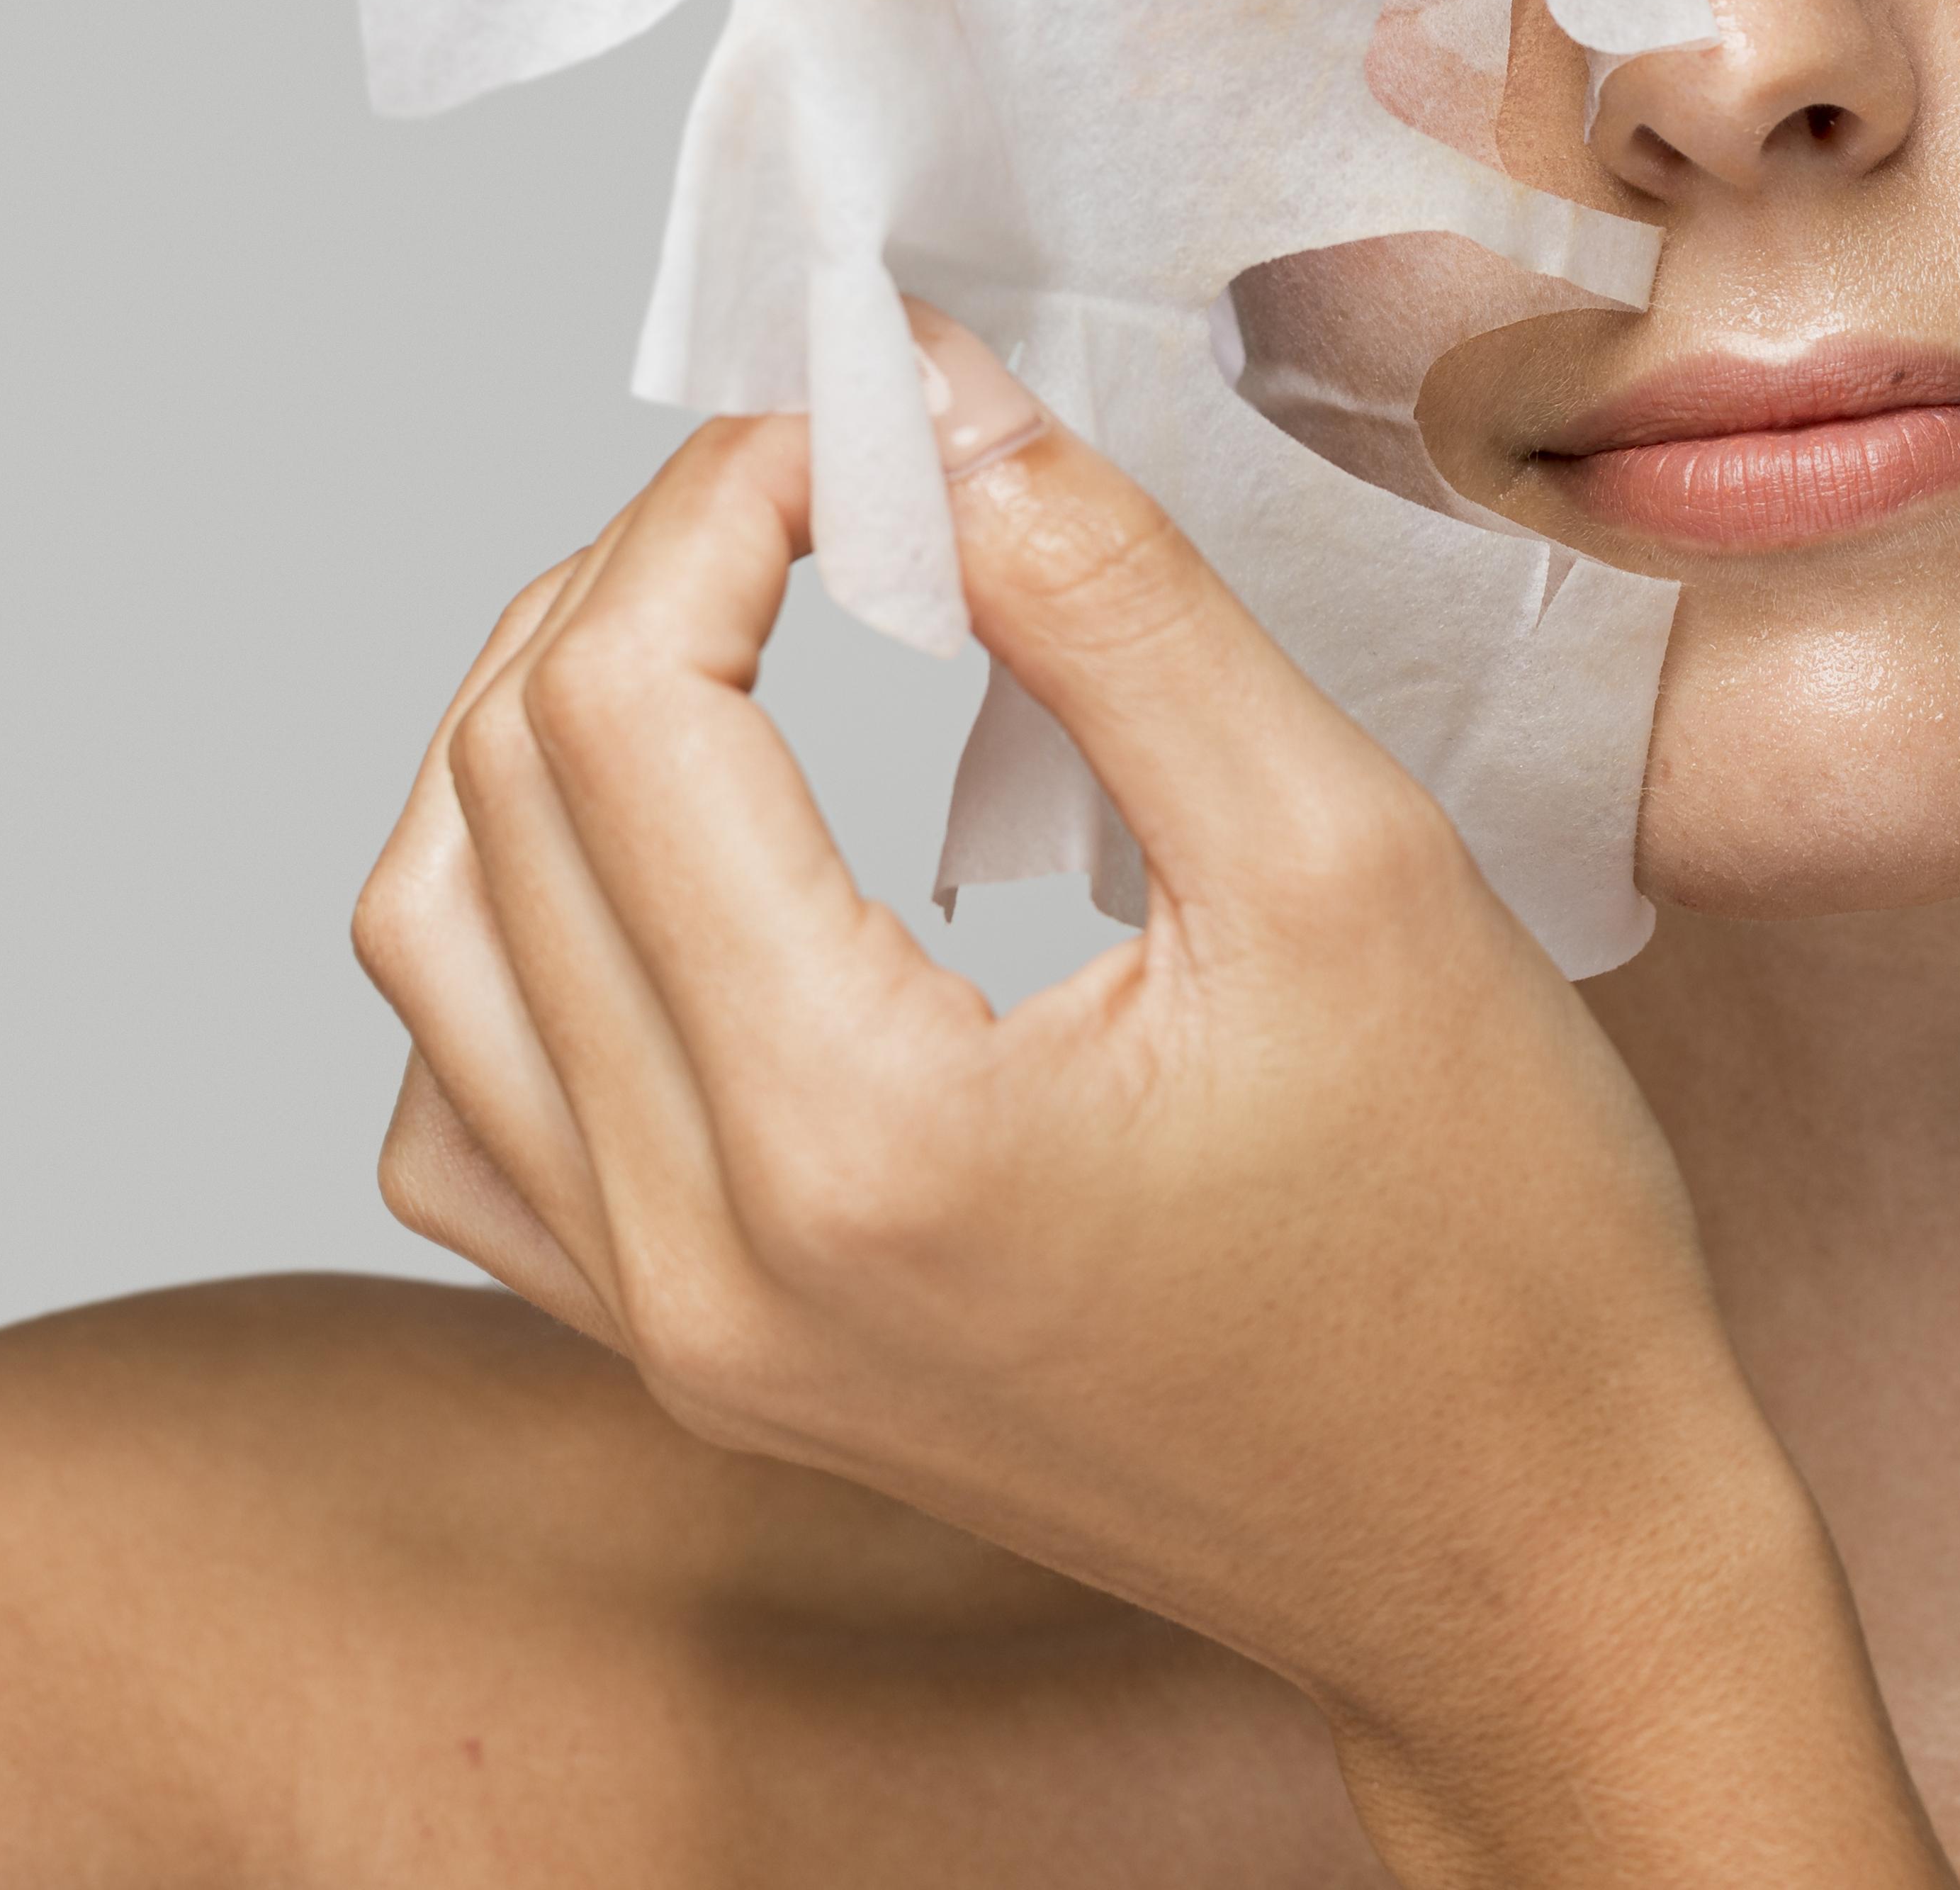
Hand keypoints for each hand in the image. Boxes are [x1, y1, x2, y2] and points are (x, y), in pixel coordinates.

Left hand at [351, 308, 1955, 1886]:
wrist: (1527, 1555)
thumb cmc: (1490, 1245)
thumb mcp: (1345, 859)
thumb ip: (1115, 604)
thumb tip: (939, 404)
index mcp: (850, 1141)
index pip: (619, 713)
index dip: (719, 499)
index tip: (867, 418)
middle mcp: (702, 1265)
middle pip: (493, 806)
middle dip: (635, 577)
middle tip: (820, 484)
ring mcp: (682, 1340)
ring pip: (432, 957)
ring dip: (539, 741)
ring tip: (722, 629)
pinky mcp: (711, 1370)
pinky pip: (473, 1123)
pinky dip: (515, 939)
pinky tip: (672, 867)